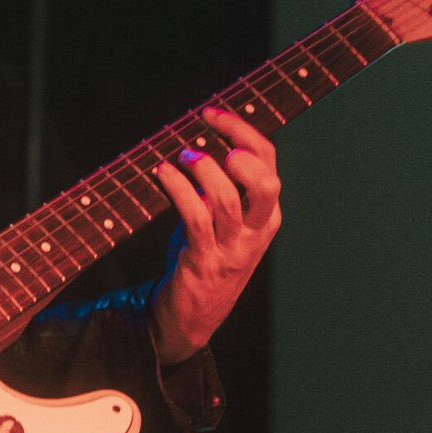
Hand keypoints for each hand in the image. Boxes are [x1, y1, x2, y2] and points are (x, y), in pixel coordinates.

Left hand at [150, 106, 281, 363]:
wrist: (193, 318)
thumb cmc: (205, 260)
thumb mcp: (223, 222)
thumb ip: (223, 189)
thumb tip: (201, 145)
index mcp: (267, 215)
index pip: (268, 162)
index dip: (242, 131)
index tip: (211, 114)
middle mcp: (257, 231)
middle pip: (265, 181)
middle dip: (238, 149)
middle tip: (207, 139)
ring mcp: (232, 248)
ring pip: (226, 197)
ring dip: (201, 169)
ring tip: (181, 158)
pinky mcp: (205, 261)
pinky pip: (195, 217)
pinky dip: (178, 189)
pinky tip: (163, 174)